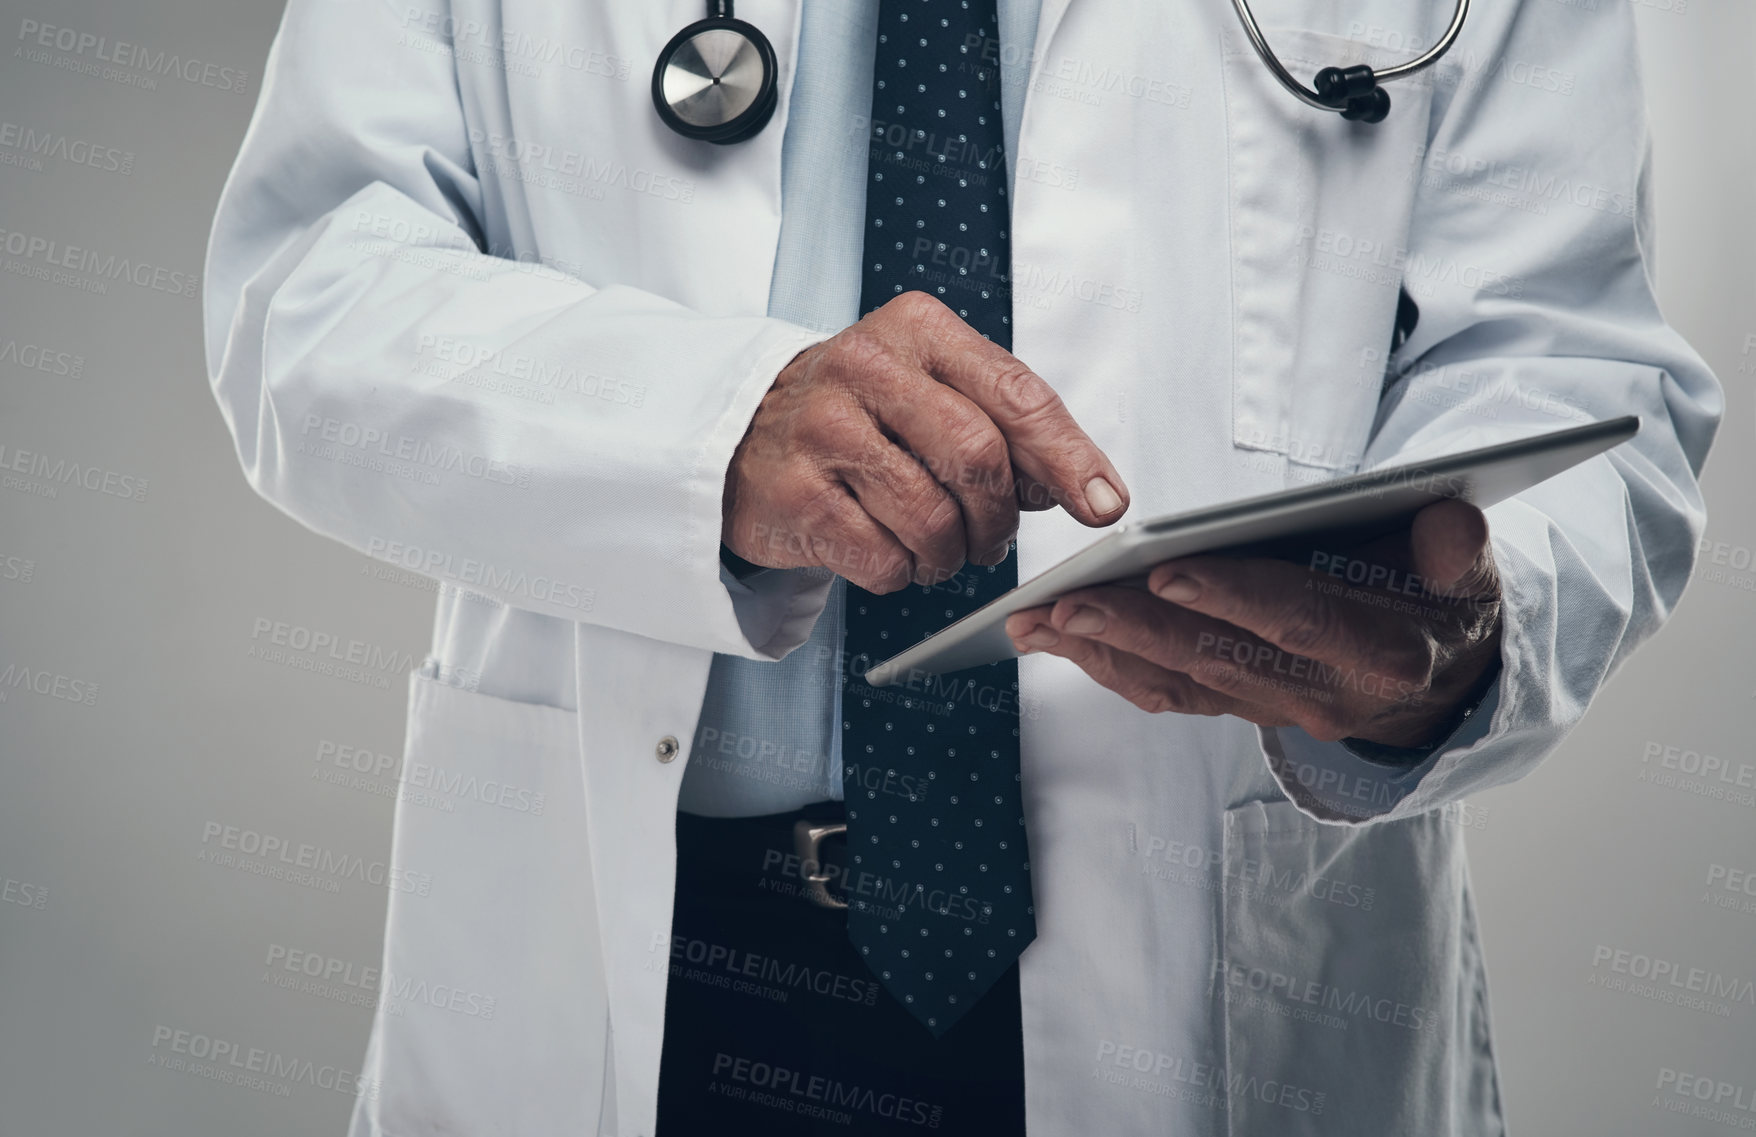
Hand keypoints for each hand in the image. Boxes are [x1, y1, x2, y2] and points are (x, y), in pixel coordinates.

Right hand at [723, 291, 1128, 592]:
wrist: (740, 434)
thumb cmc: (856, 413)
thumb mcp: (930, 389)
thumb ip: (1004, 426)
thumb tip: (1078, 485)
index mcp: (917, 329)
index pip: (1015, 394)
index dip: (1069, 457)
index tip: (1103, 504)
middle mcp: (866, 368)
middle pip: (978, 458)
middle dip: (1000, 517)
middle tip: (993, 539)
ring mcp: (823, 430)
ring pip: (933, 518)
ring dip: (950, 554)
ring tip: (937, 549)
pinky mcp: (795, 495)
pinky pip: (884, 559)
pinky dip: (902, 572)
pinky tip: (888, 551)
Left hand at [1003, 499, 1503, 747]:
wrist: (1446, 683)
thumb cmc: (1446, 605)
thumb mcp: (1473, 578)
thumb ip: (1460, 553)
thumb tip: (1450, 524)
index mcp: (1381, 653)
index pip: (1297, 622)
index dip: (1233, 598)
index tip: (1166, 572)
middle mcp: (1319, 694)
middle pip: (1217, 660)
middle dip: (1135, 632)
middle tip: (1066, 604)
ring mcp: (1273, 709)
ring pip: (1179, 683)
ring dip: (1103, 654)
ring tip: (1036, 623)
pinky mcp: (1240, 708)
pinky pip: (1168, 694)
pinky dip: (1108, 669)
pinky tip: (1058, 641)